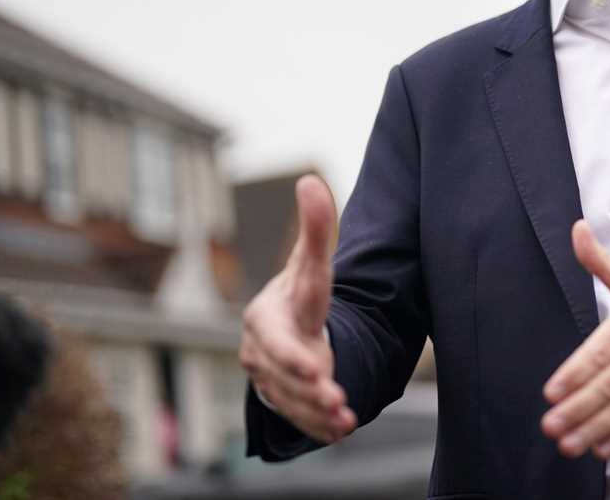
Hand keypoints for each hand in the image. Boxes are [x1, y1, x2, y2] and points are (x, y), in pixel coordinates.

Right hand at [239, 175, 356, 443]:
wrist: (282, 330)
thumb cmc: (297, 293)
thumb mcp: (308, 264)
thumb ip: (315, 228)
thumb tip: (310, 179)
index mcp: (268, 317)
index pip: (279, 336)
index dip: (294, 355)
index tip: (316, 369)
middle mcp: (262, 350)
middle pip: (283, 374)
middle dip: (306, 387)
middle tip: (335, 396)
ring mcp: (268, 378)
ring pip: (290, 400)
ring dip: (317, 410)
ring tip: (346, 416)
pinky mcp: (280, 400)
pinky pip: (295, 418)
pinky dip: (317, 426)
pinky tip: (340, 429)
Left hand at [540, 220, 609, 459]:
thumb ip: (601, 262)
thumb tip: (577, 231)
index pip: (599, 350)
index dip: (574, 374)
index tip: (552, 392)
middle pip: (609, 384)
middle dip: (578, 409)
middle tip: (552, 425)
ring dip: (595, 428)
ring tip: (570, 442)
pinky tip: (604, 447)